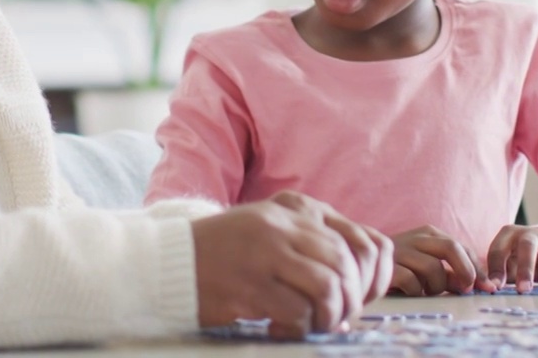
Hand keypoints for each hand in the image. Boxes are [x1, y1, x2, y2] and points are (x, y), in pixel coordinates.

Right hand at [191, 191, 392, 339]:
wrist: (169, 262)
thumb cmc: (223, 254)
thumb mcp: (270, 234)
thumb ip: (309, 250)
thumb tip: (354, 297)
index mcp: (293, 209)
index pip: (357, 239)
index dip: (368, 278)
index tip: (357, 300)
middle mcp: (282, 225)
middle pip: (345, 264)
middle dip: (350, 301)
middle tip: (336, 320)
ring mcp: (265, 251)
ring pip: (326, 287)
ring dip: (327, 317)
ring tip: (312, 326)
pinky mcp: (249, 282)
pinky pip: (295, 310)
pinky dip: (297, 328)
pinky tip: (281, 328)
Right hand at [387, 225, 489, 295]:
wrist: (359, 268)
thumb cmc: (402, 272)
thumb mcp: (429, 269)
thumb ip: (453, 274)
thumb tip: (483, 285)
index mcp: (429, 234)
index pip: (462, 247)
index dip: (477, 268)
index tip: (486, 288)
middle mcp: (416, 237)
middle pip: (452, 248)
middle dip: (465, 271)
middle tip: (465, 290)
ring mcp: (400, 249)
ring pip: (433, 268)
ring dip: (436, 287)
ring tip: (425, 291)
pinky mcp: (387, 265)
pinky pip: (412, 281)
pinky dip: (416, 291)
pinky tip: (408, 292)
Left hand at [485, 225, 537, 292]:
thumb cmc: (517, 257)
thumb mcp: (505, 262)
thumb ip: (498, 275)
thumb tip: (491, 288)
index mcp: (508, 235)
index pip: (499, 250)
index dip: (497, 269)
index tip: (495, 288)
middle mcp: (530, 233)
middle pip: (527, 247)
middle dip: (526, 268)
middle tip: (524, 290)